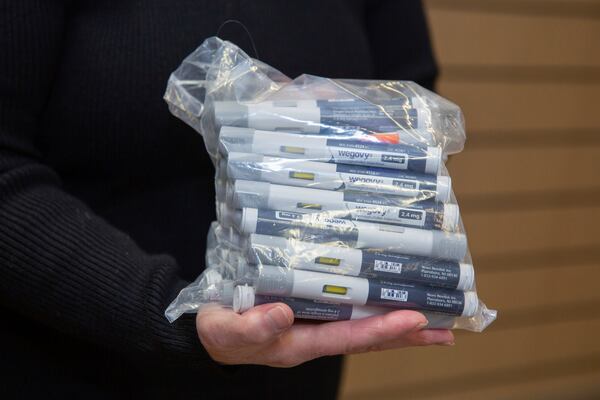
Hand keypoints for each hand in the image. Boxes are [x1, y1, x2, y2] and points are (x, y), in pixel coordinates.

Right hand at [196, 303, 453, 366]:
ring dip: (399, 321)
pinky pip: (350, 309)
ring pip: (365, 323)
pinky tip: (388, 297)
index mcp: (301, 342)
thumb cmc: (220, 332)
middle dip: (407, 332)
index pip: (350, 337)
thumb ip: (252, 327)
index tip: (417, 318)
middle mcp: (316, 335)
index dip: (383, 329)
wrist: (213, 327)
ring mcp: (317, 323)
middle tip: (446, 328)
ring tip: (434, 318)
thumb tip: (284, 315)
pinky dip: (374, 305)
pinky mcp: (313, 308)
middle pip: (370, 335)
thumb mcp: (228, 331)